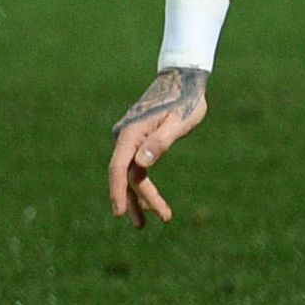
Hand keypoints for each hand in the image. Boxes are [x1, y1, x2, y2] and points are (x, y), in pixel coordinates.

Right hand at [108, 66, 205, 224]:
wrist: (184, 79)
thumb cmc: (186, 100)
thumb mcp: (180, 122)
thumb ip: (161, 142)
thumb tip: (141, 164)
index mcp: (132, 132)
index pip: (119, 168)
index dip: (118, 191)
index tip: (119, 213)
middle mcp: (126, 135)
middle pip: (125, 174)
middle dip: (133, 201)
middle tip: (143, 226)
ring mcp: (130, 137)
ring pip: (130, 172)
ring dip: (138, 196)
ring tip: (146, 222)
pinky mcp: (138, 139)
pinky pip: (136, 165)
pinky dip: (142, 183)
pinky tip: (150, 201)